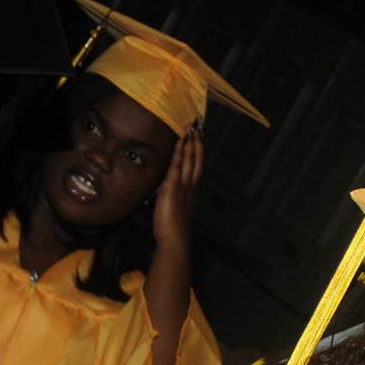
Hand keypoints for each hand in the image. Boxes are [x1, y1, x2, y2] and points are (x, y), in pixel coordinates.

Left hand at [150, 120, 204, 247]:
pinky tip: (180, 142)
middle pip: (197, 159)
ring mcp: (184, 186)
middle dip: (198, 141)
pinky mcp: (173, 188)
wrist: (174, 239)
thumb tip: (165, 187)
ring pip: (190, 159)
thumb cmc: (172, 228)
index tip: (199, 137)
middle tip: (198, 125)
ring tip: (191, 128)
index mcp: (192, 191)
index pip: (197, 166)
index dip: (198, 150)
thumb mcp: (173, 207)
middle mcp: (191, 186)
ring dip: (191, 142)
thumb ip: (170, 194)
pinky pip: (178, 166)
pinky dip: (180, 152)